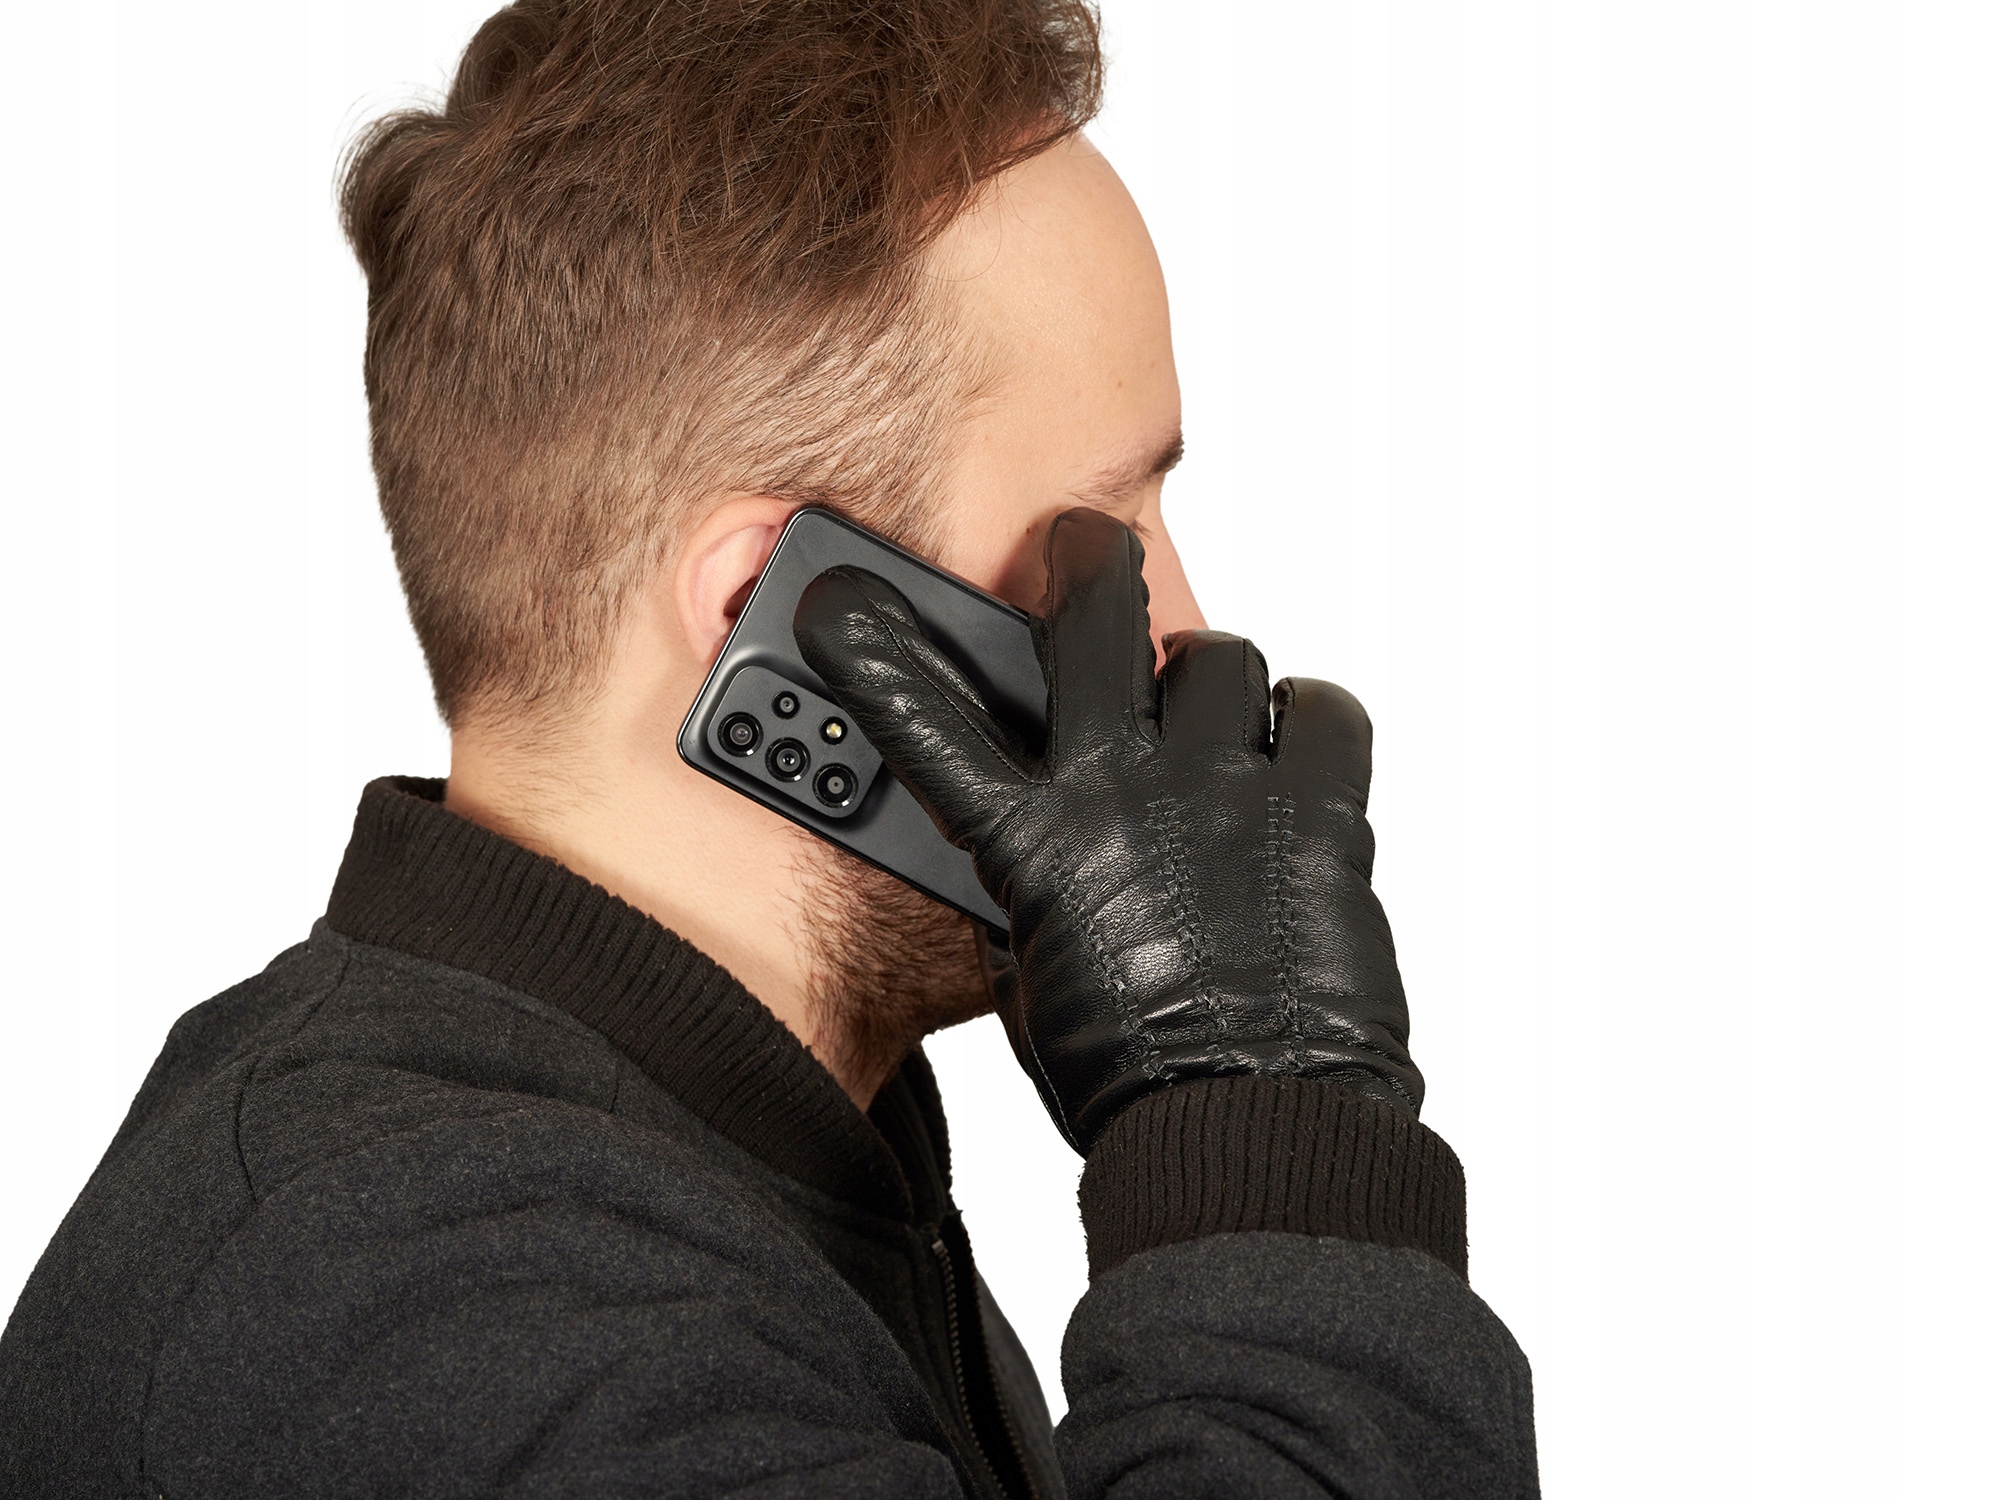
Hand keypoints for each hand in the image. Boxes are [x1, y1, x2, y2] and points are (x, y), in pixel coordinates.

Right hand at [794, 509, 1421, 1152]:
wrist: (1248, 1131)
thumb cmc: (1132, 1075)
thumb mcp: (1035, 976)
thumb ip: (1034, 881)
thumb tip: (1056, 826)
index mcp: (1035, 845)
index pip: (929, 724)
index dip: (878, 655)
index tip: (847, 607)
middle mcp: (1125, 793)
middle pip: (1097, 611)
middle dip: (1085, 563)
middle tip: (1086, 559)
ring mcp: (1225, 791)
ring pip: (1223, 656)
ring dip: (1214, 688)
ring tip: (1218, 737)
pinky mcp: (1317, 811)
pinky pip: (1322, 710)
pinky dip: (1307, 727)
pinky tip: (1292, 766)